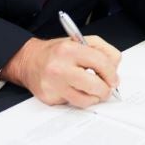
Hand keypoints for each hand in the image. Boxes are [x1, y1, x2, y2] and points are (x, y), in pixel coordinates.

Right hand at [0, 36, 120, 107]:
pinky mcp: (49, 98)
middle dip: (105, 90)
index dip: (112, 73)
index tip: (114, 79)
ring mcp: (53, 85)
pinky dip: (78, 99)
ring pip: (85, 100)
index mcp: (70, 50)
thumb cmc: (57, 52)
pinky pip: (72, 104)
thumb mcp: (81, 41)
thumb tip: (115, 69)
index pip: (100, 63)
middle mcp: (59, 67)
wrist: (29, 60)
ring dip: (94, 98)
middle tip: (107, 88)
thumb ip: (103, 50)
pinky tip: (75, 90)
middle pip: (94, 85)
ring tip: (93, 91)